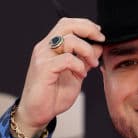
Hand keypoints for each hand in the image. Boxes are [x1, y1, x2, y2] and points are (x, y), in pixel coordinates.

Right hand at [15, 17, 104, 136]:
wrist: (37, 113)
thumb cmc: (52, 95)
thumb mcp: (75, 75)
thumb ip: (85, 60)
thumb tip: (98, 46)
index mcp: (51, 46)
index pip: (68, 24)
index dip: (85, 25)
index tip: (99, 36)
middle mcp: (45, 47)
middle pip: (67, 25)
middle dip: (88, 29)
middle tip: (100, 40)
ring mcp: (43, 57)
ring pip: (69, 40)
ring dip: (87, 51)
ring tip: (92, 65)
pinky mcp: (44, 68)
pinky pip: (67, 59)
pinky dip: (79, 65)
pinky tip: (81, 75)